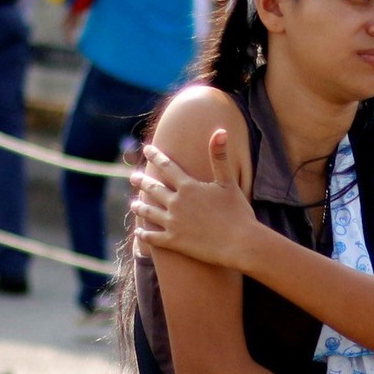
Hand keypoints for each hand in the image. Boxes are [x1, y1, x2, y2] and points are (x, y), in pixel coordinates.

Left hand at [131, 131, 258, 271]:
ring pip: (149, 212)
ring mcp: (172, 223)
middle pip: (153, 188)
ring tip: (134, 204)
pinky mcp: (174, 241)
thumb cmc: (237, 212)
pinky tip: (139, 232)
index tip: (147, 149)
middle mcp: (176, 202)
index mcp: (188, 187)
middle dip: (142, 181)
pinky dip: (144, 234)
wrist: (240, 243)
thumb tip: (220, 130)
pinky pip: (152, 237)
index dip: (156, 156)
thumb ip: (219, 157)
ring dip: (140, 207)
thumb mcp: (229, 182)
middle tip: (133, 177)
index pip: (167, 166)